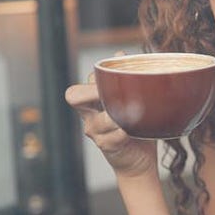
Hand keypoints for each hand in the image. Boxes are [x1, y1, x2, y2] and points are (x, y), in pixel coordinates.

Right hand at [65, 64, 158, 178]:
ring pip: (102, 117)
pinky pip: (114, 134)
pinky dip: (126, 131)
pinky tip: (134, 131)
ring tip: (136, 115)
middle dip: (94, 92)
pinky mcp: (105, 145)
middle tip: (116, 96)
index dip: (93, 82)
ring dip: (120, 115)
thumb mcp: (132, 100)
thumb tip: (119, 54)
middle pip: (74, 95)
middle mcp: (88, 115)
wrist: (140, 161)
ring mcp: (95, 131)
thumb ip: (124, 79)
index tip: (116, 79)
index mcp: (91, 101)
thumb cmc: (136, 128)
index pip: (80, 86)